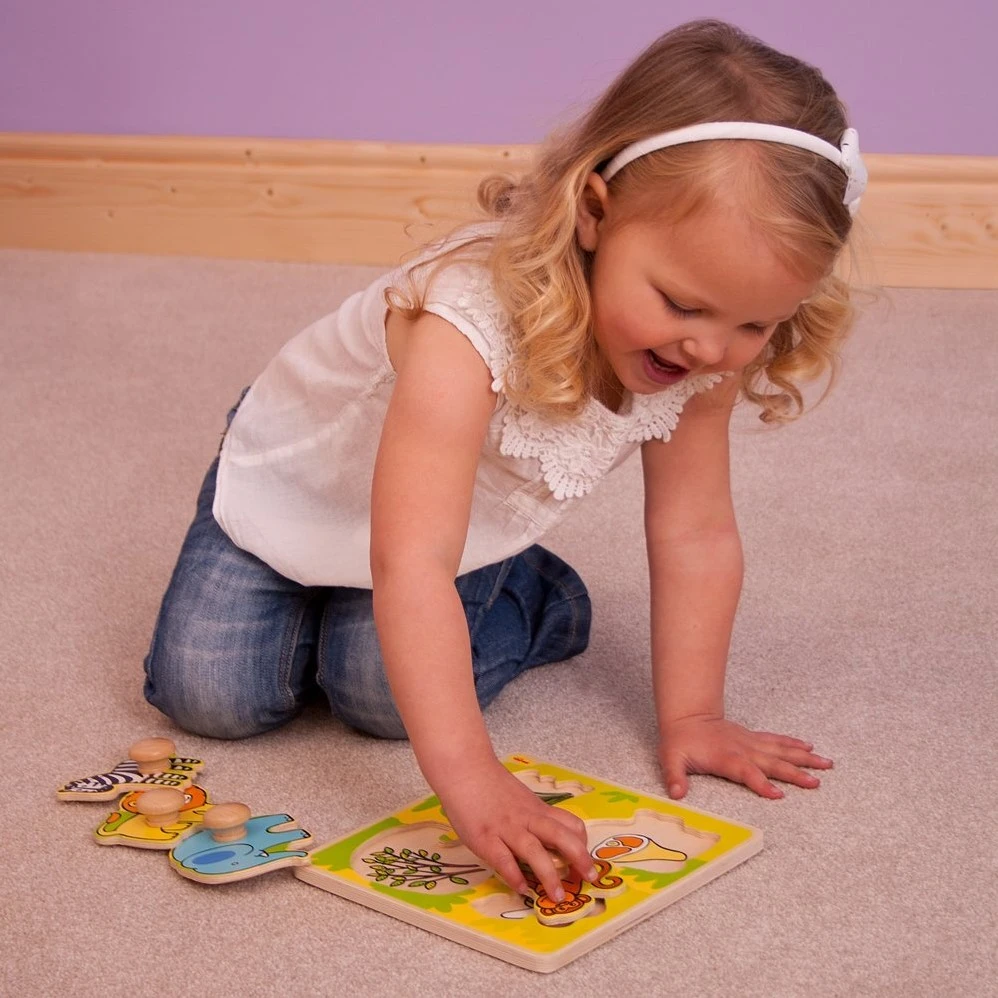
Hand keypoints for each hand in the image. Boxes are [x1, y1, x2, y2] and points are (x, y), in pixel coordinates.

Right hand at [434, 761, 595, 901]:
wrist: (465, 769)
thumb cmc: (490, 784)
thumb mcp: (520, 798)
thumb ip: (533, 817)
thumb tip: (546, 840)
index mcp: (538, 810)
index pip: (571, 825)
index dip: (582, 845)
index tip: (585, 863)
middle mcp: (527, 819)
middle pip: (562, 837)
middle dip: (579, 860)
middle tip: (589, 879)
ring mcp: (506, 829)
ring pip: (535, 852)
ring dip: (549, 876)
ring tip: (557, 897)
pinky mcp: (485, 838)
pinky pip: (503, 860)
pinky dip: (514, 876)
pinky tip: (521, 888)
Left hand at [659, 714, 832, 799]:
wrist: (686, 715)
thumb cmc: (680, 740)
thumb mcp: (670, 758)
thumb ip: (674, 777)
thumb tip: (677, 795)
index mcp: (726, 757)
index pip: (747, 772)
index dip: (761, 784)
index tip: (778, 795)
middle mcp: (743, 749)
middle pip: (772, 762)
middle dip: (794, 773)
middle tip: (817, 783)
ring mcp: (750, 743)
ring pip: (781, 750)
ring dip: (803, 757)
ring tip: (826, 763)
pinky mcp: (753, 738)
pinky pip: (776, 741)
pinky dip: (793, 744)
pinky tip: (809, 747)